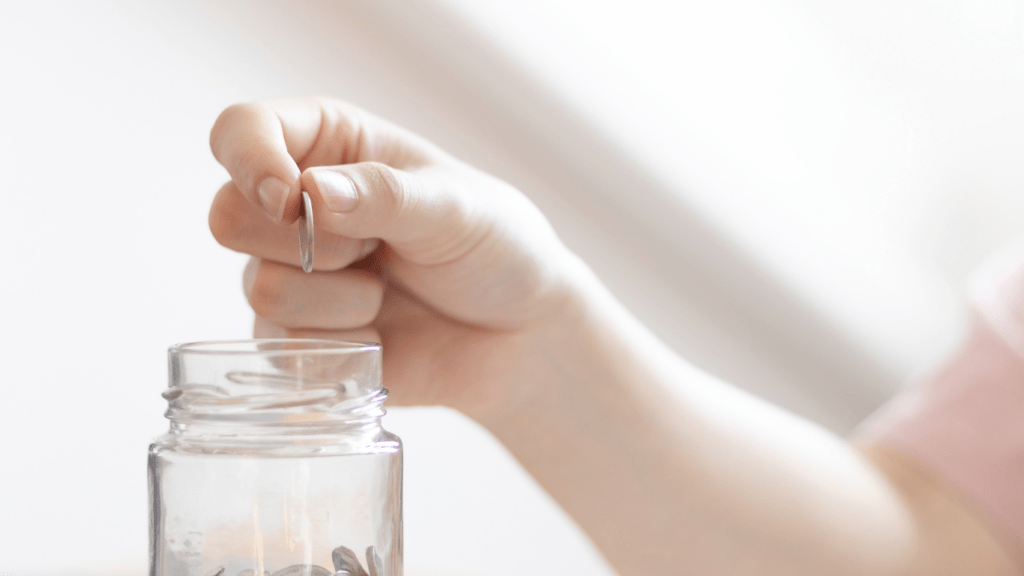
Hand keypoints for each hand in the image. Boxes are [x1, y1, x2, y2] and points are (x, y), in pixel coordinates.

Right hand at [208, 97, 585, 416]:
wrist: (520, 336)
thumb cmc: (496, 250)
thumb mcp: (456, 209)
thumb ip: (385, 196)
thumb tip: (309, 191)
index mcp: (330, 146)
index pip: (241, 131)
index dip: (250, 161)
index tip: (290, 198)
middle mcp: (297, 207)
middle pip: (229, 216)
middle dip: (310, 244)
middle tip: (377, 250)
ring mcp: (294, 275)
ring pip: (261, 289)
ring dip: (339, 301)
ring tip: (388, 292)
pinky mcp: (299, 340)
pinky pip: (283, 348)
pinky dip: (343, 347)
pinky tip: (382, 335)